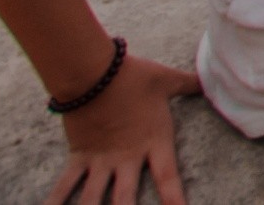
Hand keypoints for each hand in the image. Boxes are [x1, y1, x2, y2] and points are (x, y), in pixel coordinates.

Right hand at [44, 51, 198, 204]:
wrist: (93, 72)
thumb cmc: (133, 75)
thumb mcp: (167, 80)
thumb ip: (189, 84)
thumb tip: (209, 80)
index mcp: (154, 143)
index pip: (168, 179)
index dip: (174, 200)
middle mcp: (127, 159)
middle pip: (126, 200)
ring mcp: (101, 161)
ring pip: (93, 200)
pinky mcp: (79, 157)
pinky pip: (65, 185)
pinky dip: (55, 202)